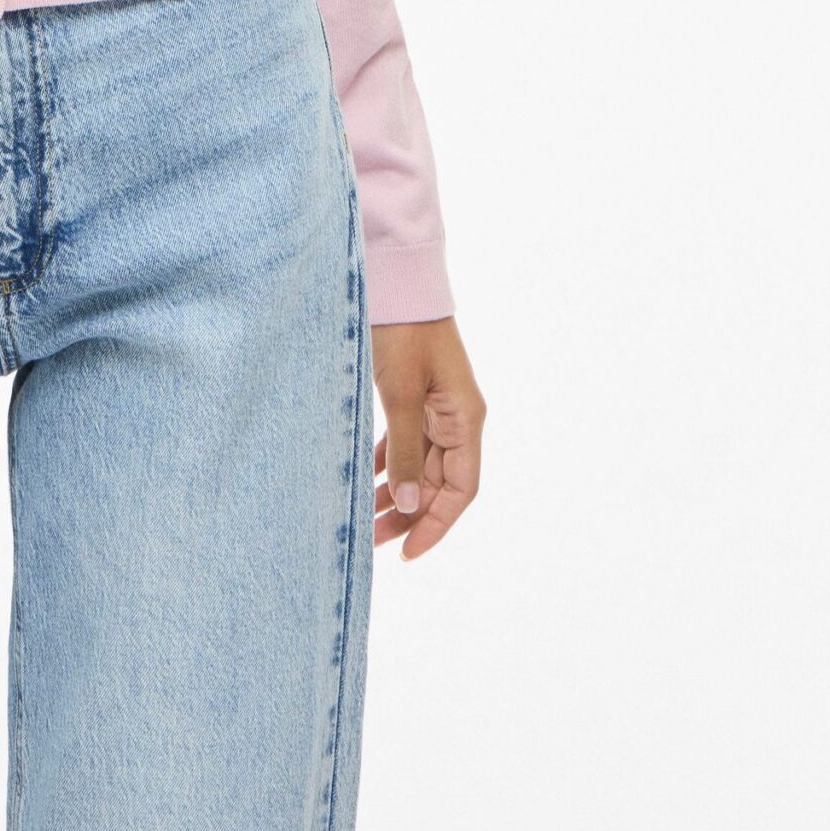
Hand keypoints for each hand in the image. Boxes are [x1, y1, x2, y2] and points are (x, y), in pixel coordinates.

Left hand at [370, 316, 483, 559]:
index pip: (461, 489)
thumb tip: (407, 506)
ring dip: (396, 492)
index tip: (407, 553)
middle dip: (408, 514)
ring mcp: (437, 406)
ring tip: (364, 520)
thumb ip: (404, 451)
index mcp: (465, 418)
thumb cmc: (402, 331)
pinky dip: (389, 463)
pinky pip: (407, 441)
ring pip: (421, 465)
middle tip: (371, 541)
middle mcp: (457, 416)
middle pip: (439, 482)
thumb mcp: (400, 393)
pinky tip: (366, 481)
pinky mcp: (415, 394)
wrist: (395, 278)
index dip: (437, 525)